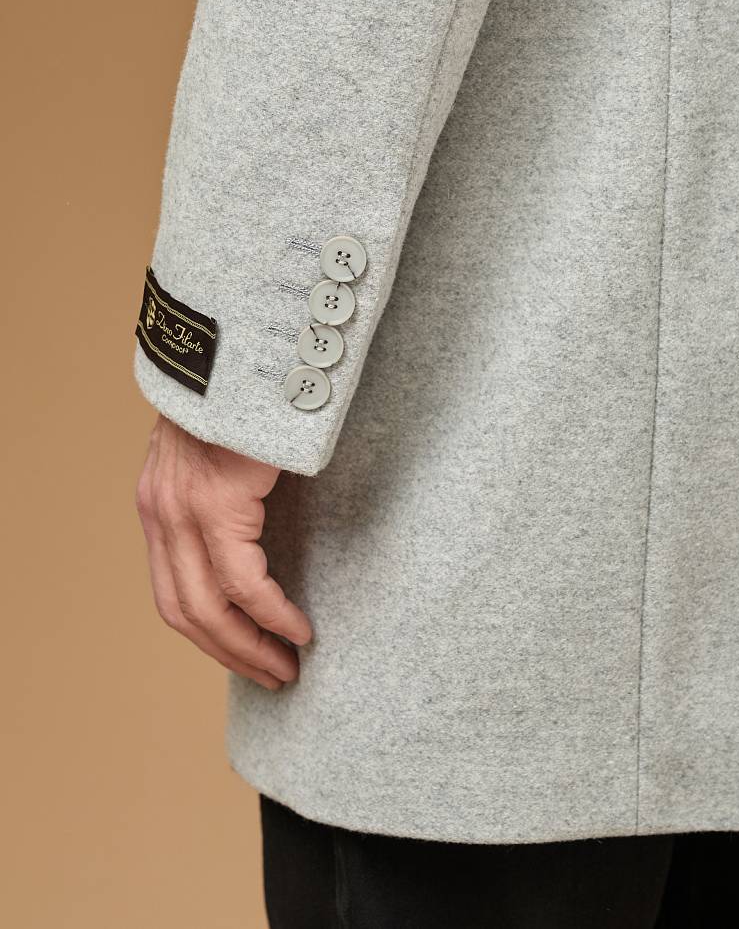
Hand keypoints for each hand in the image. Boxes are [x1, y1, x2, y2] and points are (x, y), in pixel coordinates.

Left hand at [135, 414, 311, 689]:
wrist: (239, 344)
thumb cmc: (244, 396)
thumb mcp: (219, 453)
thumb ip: (225, 497)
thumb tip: (261, 537)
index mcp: (158, 505)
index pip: (170, 593)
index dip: (209, 636)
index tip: (247, 655)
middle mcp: (160, 513)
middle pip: (184, 612)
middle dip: (230, 654)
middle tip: (273, 677)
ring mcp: (182, 510)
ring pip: (208, 607)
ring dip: (249, 647)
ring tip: (287, 666)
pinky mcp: (215, 503)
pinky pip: (245, 580)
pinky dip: (272, 614)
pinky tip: (298, 629)